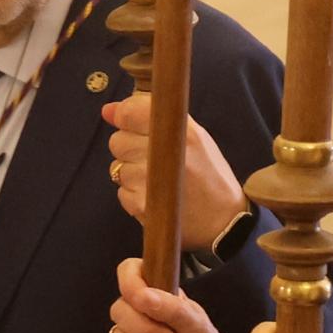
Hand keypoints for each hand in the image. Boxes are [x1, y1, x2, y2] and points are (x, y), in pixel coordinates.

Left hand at [102, 96, 250, 253]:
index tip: (129, 122)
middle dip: (129, 147)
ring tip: (159, 180)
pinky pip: (121, 192)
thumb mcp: (194, 137)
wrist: (224, 221)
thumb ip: (151, 117)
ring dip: (132, 173)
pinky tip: (157, 196)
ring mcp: (150, 182)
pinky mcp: (141, 206)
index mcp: (181, 132)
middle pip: (118, 141)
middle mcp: (164, 154)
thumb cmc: (208, 174)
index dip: (123, 116)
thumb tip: (108, 110)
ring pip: (117, 167)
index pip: (131, 113)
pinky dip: (134, 194)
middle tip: (153, 157)